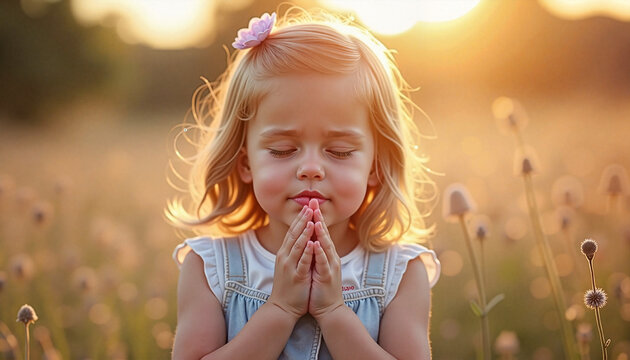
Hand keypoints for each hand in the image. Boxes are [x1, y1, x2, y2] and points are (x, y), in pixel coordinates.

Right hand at [267, 205, 315, 320]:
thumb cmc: (288, 286)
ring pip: (297, 246)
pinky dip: (307, 252)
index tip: (307, 207)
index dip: (300, 219)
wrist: (282, 308)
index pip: (292, 232)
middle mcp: (285, 257)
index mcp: (284, 253)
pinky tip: (313, 244)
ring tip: (311, 220)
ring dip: (304, 233)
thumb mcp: (289, 265)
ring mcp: (290, 267)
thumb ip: (293, 251)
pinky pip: (302, 262)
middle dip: (302, 220)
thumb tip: (300, 237)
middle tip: (309, 207)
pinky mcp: (296, 277)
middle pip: (294, 235)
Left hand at [306, 199, 344, 320]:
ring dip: (320, 231)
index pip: (320, 232)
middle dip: (318, 218)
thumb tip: (310, 238)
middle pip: (324, 234)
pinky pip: (323, 262)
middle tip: (314, 202)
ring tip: (315, 218)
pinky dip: (319, 252)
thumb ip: (315, 253)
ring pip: (325, 245)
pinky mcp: (328, 277)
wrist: (329, 309)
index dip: (315, 218)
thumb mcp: (317, 266)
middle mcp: (330, 257)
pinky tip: (316, 243)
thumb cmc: (320, 288)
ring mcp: (330, 266)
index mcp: (325, 254)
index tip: (310, 203)